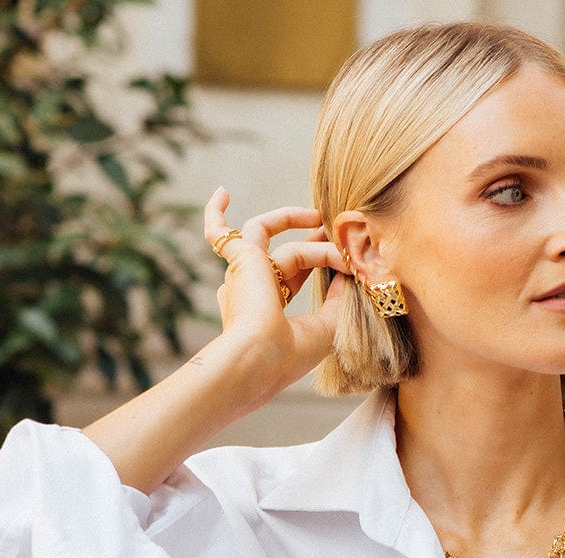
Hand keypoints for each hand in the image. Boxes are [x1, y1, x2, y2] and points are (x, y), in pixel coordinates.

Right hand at [203, 188, 347, 390]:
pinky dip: (216, 213)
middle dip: (311, 240)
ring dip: (293, 222)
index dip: (317, 262)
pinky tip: (222, 192)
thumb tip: (349, 274)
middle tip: (331, 227)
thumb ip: (339, 300)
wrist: (259, 358)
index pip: (291, 276)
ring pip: (268, 235)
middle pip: (284, 254)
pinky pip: (221, 232)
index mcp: (267, 310)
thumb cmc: (292, 354)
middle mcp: (249, 291)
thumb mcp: (328, 327)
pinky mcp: (238, 261)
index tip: (342, 256)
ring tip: (320, 220)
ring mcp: (241, 275)